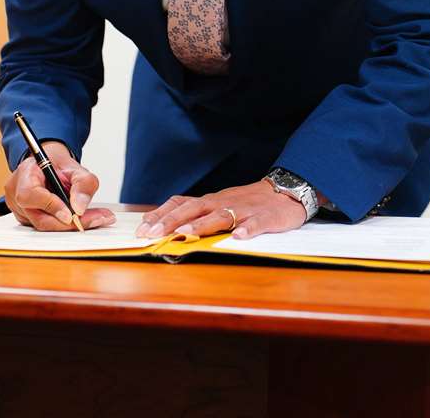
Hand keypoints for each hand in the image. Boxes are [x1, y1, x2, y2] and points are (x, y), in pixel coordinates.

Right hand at [3, 140, 115, 231]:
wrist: (50, 166)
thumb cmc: (57, 166)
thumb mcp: (76, 168)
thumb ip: (82, 184)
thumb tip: (80, 208)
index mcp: (24, 175)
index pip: (30, 195)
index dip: (50, 206)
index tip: (72, 214)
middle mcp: (16, 194)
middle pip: (38, 217)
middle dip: (68, 223)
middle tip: (98, 218)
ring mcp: (20, 210)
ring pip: (44, 225)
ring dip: (70, 225)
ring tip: (97, 217)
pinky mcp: (28, 220)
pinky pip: (46, 226)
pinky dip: (65, 225)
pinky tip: (84, 220)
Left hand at [136, 179, 309, 240]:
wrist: (287, 191)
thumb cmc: (249, 202)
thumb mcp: (220, 204)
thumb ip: (198, 213)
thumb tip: (165, 224)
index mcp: (211, 201)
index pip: (180, 204)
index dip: (161, 215)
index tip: (141, 228)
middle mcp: (223, 203)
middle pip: (193, 209)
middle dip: (171, 221)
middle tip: (152, 233)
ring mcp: (244, 210)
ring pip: (220, 216)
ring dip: (202, 224)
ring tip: (186, 232)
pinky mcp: (265, 218)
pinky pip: (255, 224)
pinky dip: (247, 230)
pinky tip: (238, 238)